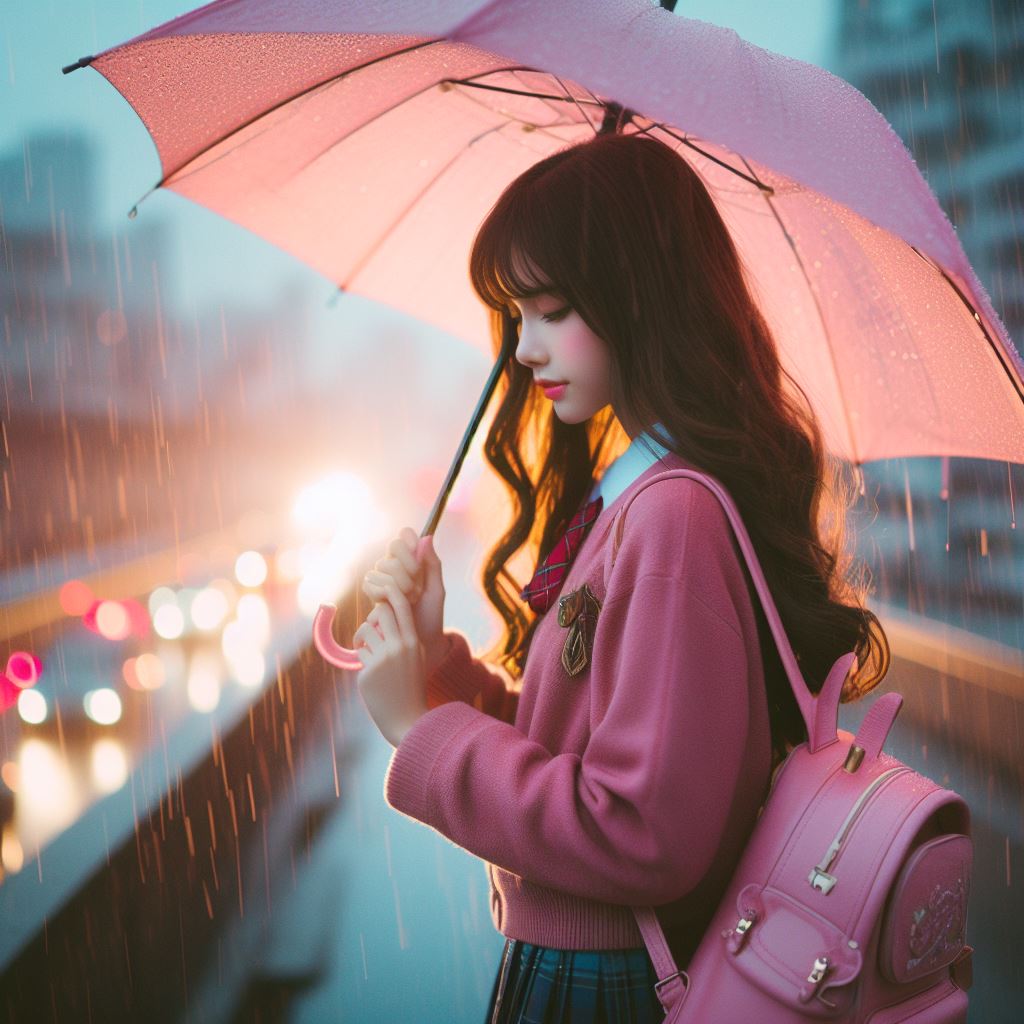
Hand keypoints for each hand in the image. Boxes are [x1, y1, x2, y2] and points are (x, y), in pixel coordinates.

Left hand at [352, 580, 427, 746]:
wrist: (407, 718)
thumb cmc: (410, 685)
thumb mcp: (414, 656)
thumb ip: (402, 637)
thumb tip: (381, 616)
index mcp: (413, 641)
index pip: (402, 606)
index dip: (391, 590)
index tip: (384, 584)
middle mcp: (399, 647)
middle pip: (380, 612)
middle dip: (372, 617)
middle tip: (371, 631)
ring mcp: (383, 659)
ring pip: (365, 631)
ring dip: (363, 639)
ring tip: (369, 654)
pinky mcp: (368, 671)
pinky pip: (360, 654)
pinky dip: (363, 661)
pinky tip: (373, 676)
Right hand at [362, 528, 446, 671]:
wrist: (420, 640)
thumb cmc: (431, 616)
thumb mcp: (437, 590)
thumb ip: (433, 565)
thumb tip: (427, 537)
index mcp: (412, 561)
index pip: (404, 536)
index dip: (409, 542)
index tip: (419, 559)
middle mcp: (394, 565)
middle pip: (393, 550)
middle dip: (409, 571)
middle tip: (418, 592)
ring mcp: (381, 578)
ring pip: (382, 566)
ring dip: (399, 586)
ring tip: (408, 601)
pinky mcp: (371, 592)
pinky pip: (371, 582)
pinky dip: (384, 593)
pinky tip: (391, 605)